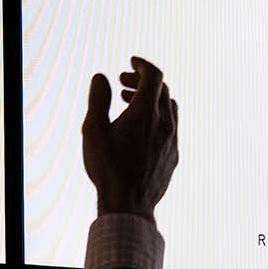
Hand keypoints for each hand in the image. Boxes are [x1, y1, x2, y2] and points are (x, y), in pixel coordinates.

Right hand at [82, 56, 178, 221]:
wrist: (128, 205)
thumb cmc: (108, 168)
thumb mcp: (93, 130)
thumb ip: (98, 100)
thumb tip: (102, 78)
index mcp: (146, 112)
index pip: (154, 75)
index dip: (142, 65)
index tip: (131, 63)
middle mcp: (165, 123)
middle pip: (161, 89)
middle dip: (142, 81)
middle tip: (122, 84)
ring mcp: (173, 140)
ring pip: (169, 108)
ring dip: (151, 99)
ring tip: (130, 105)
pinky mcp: (174, 155)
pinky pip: (171, 127)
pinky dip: (158, 117)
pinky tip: (141, 129)